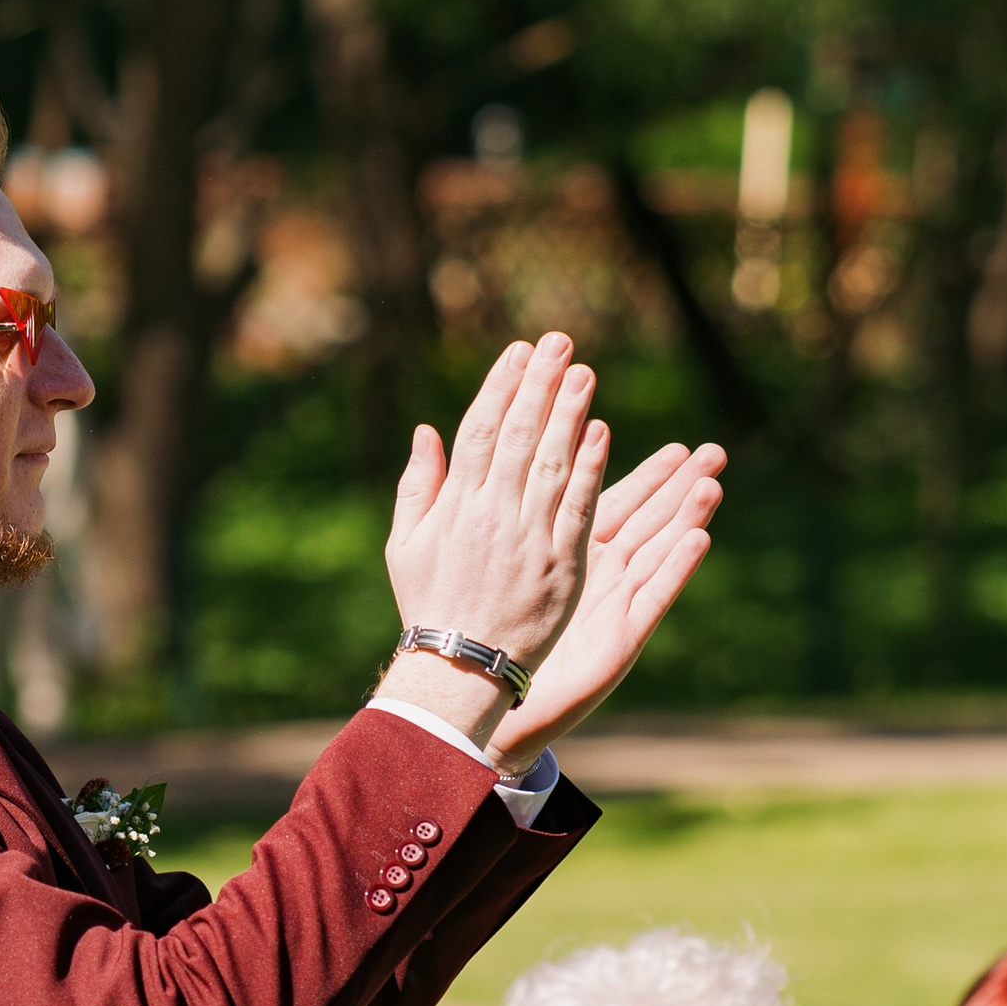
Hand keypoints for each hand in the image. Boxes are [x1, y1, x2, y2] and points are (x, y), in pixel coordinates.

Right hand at [384, 339, 609, 744]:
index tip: (518, 351)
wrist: (460, 664)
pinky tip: (600, 432)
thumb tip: (427, 430)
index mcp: (456, 505)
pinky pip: (580, 507)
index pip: (481, 430)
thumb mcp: (406, 544)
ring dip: (569, 414)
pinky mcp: (563, 564)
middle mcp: (493, 514)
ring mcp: (530, 537)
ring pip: (553, 463)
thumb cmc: (429, 602)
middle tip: (559, 341)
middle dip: (540, 383)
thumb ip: (418, 484)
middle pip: (520, 435)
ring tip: (583, 371)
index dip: (501, 387)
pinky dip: (589, 468)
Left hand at [488, 442, 724, 762]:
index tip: (677, 446)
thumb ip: (504, 512)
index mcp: (572, 549)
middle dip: (681, 488)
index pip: (616, 501)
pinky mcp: (622, 637)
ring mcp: (616, 604)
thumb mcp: (495, 558)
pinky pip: (653, 597)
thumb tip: (496, 467)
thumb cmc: (490, 625)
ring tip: (711, 484)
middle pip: (649, 521)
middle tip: (714, 453)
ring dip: (686, 519)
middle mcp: (602, 573)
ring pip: (658, 552)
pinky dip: (676, 568)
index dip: (647, 475)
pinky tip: (699, 540)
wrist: (487, 686)